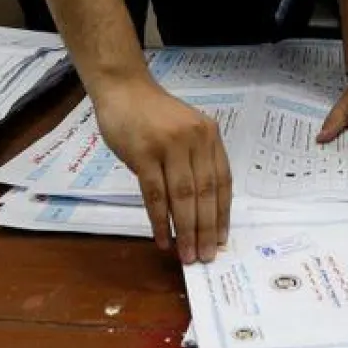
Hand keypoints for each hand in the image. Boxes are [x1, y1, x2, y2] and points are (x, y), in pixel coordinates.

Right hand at [91, 75, 231, 263]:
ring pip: (182, 197)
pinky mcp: (143, 154)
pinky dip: (159, 220)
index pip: (222, 181)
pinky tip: (162, 239)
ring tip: (187, 255)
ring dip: (185, 230)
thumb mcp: (186, 131)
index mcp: (210, 136)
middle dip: (206, 229)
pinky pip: (154, 194)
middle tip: (205, 256)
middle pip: (205, 193)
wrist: (124, 90)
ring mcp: (169, 146)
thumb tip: (200, 209)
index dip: (222, 213)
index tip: (222, 239)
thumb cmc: (154, 115)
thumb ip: (194, 161)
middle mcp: (195, 140)